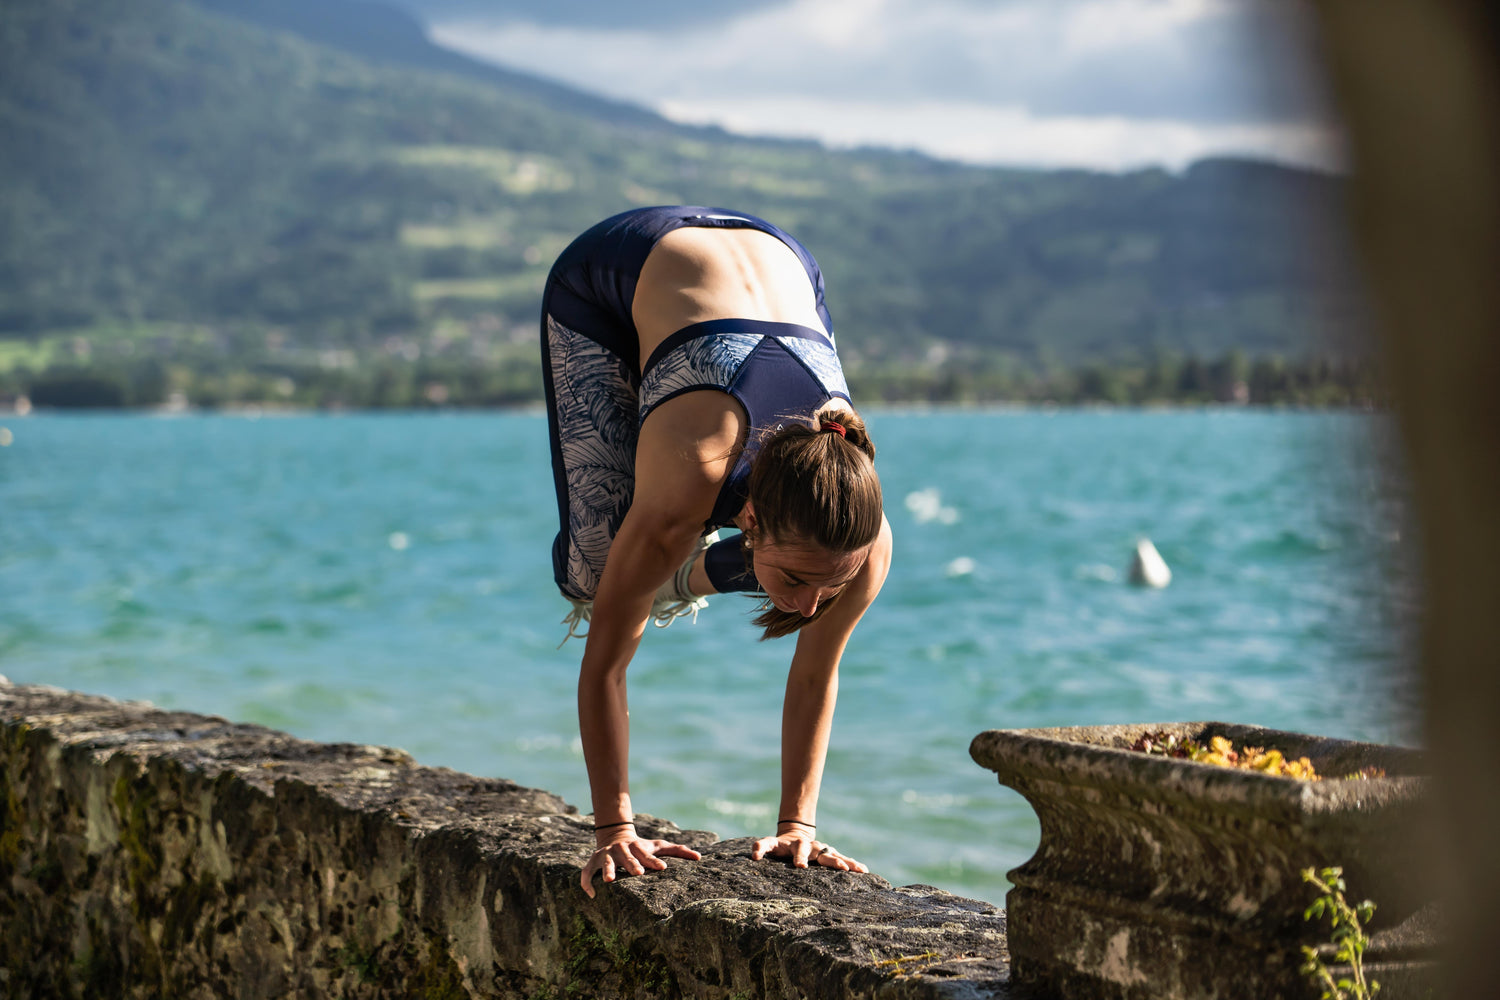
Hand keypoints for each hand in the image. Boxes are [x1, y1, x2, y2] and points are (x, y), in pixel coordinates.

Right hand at [581, 831, 700, 897]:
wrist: (615, 837)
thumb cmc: (642, 848)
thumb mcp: (659, 846)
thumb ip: (678, 850)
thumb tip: (699, 857)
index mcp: (637, 846)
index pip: (646, 854)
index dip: (654, 860)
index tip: (663, 868)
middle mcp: (621, 849)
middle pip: (627, 856)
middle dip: (632, 864)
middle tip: (639, 873)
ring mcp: (605, 855)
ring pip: (605, 862)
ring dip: (607, 869)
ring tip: (609, 880)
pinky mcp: (592, 862)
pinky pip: (586, 873)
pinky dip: (586, 883)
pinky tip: (592, 895)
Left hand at [750, 830, 868, 872]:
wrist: (795, 834)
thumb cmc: (780, 846)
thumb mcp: (769, 844)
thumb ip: (760, 847)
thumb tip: (753, 856)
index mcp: (796, 844)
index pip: (797, 849)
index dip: (798, 857)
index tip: (800, 867)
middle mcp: (811, 846)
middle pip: (821, 852)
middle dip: (827, 860)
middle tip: (838, 869)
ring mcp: (822, 850)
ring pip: (834, 855)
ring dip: (843, 861)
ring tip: (853, 869)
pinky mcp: (830, 854)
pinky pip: (843, 859)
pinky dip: (853, 863)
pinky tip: (864, 871)